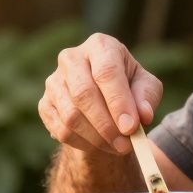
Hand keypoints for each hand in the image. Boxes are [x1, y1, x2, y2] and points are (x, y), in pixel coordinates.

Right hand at [38, 33, 162, 155]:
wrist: (103, 98)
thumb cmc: (128, 87)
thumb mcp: (146, 87)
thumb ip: (147, 97)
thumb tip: (143, 115)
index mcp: (100, 46)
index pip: (106, 71)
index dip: (118, 102)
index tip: (130, 128)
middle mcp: (71, 58)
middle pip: (84, 93)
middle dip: (106, 125)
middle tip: (126, 144)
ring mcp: (54, 81)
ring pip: (71, 116)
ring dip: (97, 138)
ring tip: (117, 146)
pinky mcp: (45, 104)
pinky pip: (62, 130)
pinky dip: (83, 143)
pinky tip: (100, 144)